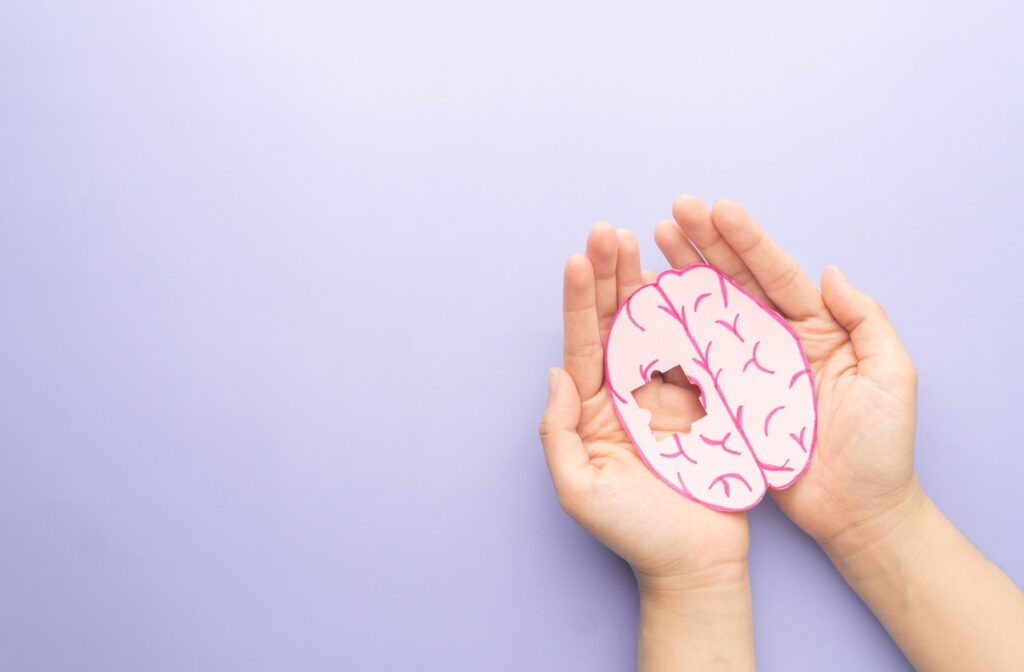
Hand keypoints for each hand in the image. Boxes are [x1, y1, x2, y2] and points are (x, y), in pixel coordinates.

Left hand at [539, 222, 748, 589]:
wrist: (697, 564)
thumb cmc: (635, 532)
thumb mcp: (578, 488)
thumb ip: (559, 432)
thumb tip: (555, 373)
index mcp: (594, 409)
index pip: (584, 343)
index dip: (581, 300)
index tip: (580, 257)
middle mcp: (628, 393)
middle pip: (617, 323)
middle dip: (611, 276)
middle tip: (610, 232)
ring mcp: (669, 394)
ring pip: (655, 327)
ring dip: (647, 283)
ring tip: (640, 240)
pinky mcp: (706, 401)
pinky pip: (698, 349)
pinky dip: (692, 313)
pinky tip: (686, 278)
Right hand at [654, 195, 919, 554]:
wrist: (857, 513)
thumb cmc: (882, 448)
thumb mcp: (890, 376)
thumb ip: (866, 320)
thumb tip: (829, 271)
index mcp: (817, 328)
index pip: (776, 274)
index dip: (746, 241)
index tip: (716, 209)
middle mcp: (777, 341)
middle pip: (735, 283)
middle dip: (704, 244)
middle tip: (674, 212)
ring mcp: (747, 370)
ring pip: (709, 313)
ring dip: (682, 276)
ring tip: (654, 243)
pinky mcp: (726, 402)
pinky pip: (694, 360)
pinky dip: (670, 330)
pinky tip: (649, 304)